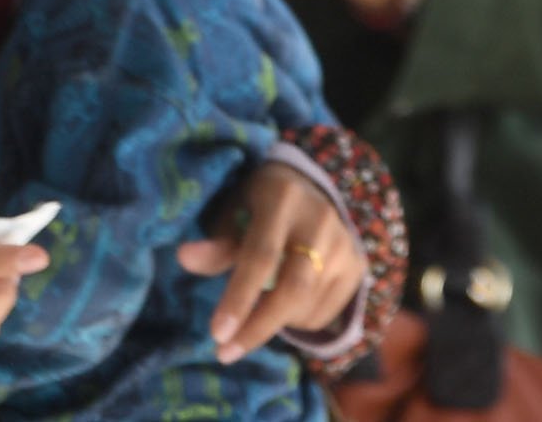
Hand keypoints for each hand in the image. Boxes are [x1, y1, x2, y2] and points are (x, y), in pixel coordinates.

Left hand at [179, 160, 363, 360]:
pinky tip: (283, 305)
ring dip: (274, 323)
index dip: (239, 298)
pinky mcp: (357, 265)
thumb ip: (217, 243)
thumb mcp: (233, 213)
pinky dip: (297, 322)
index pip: (261, 256)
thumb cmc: (257, 205)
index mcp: (282, 197)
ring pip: (307, 305)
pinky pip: (324, 313)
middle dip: (258, 327)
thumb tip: (184, 257)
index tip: (216, 335)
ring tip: (254, 313)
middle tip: (225, 353)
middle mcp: (320, 218)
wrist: (307, 188)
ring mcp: (344, 243)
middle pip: (294, 288)